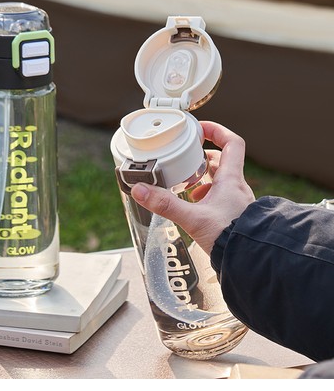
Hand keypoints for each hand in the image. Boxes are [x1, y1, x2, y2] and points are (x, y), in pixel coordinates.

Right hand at [131, 121, 254, 254]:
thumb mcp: (192, 219)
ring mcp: (238, 203)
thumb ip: (165, 204)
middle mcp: (237, 188)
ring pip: (222, 181)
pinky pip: (222, 198)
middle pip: (223, 162)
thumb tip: (141, 190)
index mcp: (231, 180)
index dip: (217, 131)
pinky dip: (208, 196)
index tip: (200, 129)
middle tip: (186, 159)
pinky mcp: (235, 217)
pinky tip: (195, 205)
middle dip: (203, 158)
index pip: (232, 143)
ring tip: (187, 184)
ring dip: (205, 178)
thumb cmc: (229, 239)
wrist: (249, 261)